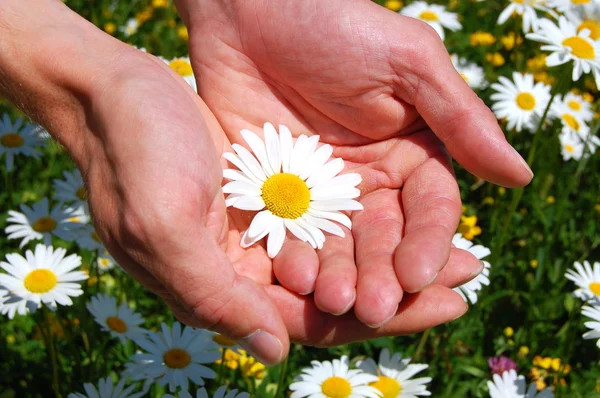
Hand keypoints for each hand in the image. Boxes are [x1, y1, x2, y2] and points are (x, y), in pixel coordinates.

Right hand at [84, 51, 477, 363]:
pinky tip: (405, 210)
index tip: (445, 304)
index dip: (382, 317)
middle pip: (337, 293)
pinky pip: (327, 217)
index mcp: (224, 288)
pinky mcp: (267, 192)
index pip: (313, 321)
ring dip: (391, 254)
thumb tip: (277, 354)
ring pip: (339, 256)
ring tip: (453, 249)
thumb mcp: (163, 226)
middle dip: (402, 289)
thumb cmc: (133, 155)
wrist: (114, 93)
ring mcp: (259, 230)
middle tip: (468, 276)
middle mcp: (247, 268)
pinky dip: (366, 220)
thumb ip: (214, 297)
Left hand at [176, 0, 532, 336]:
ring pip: (337, 246)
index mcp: (412, 153)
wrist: (251, 8)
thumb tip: (519, 178)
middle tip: (375, 307)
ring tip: (335, 304)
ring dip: (339, 277)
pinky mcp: (275, 194)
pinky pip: (288, 233)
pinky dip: (292, 257)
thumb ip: (459, 120)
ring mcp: (321, 192)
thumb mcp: (407, 62)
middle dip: (382, 274)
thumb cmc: (335, 23)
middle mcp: (370, 180)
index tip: (422, 274)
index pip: (430, 209)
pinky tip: (292, 278)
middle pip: (383, 239)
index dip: (429, 243)